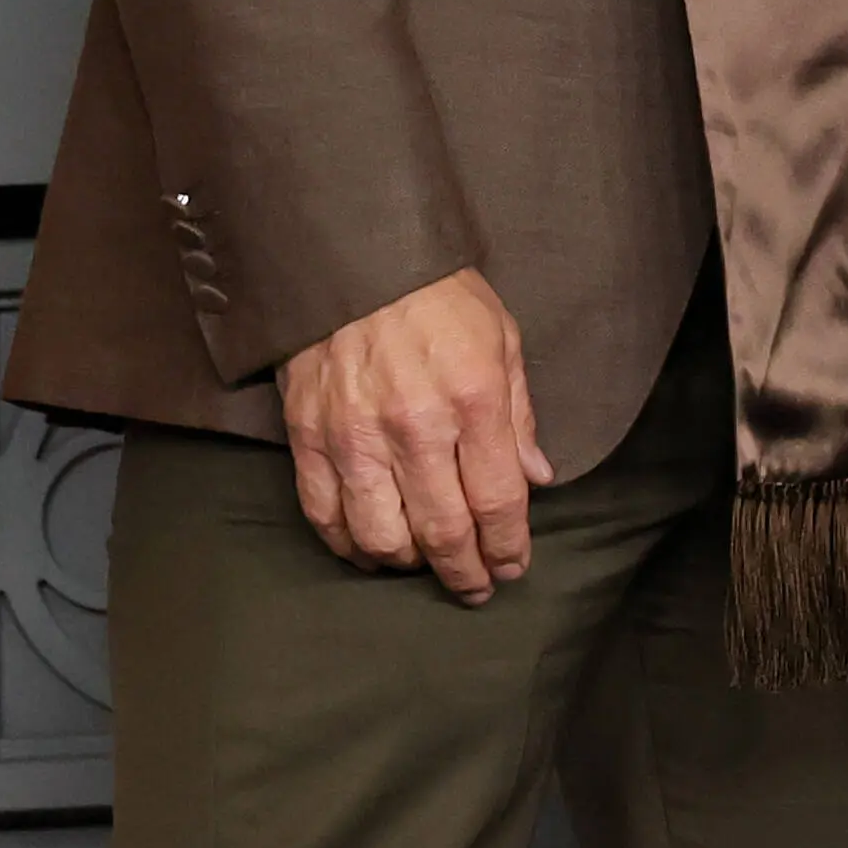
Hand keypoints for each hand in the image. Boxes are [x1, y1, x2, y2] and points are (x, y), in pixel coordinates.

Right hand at [278, 266, 550, 600]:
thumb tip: (538, 477)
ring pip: (382, 536)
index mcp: (473, 401)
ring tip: (425, 565)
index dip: (508, 546)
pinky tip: (371, 549)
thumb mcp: (502, 339)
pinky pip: (326, 515)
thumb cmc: (438, 296)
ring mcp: (356, 437)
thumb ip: (520, 415)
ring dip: (409, 565)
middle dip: (465, 572)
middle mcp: (415, 428)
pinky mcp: (309, 438)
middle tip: (475, 588)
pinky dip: (349, 545)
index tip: (513, 567)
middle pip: (443, 531)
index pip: (498, 500)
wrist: (353, 259)